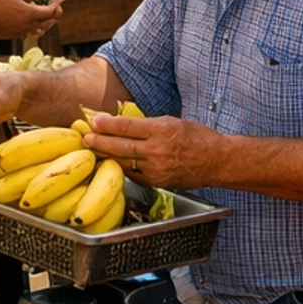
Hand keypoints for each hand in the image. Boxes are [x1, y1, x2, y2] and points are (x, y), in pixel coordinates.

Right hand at [0, 0, 63, 40]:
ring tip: (45, 15)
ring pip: (40, 30)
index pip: (50, 11)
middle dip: (54, 14)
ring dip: (45, 23)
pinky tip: (31, 21)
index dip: (57, 4)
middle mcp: (27, 25)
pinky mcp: (14, 35)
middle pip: (48, 23)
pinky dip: (35, 28)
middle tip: (55, 6)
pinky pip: (29, 33)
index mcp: (30, 13)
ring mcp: (21, 32)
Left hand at [82, 111, 219, 190]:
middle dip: (100, 142)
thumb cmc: (196, 137)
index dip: (108, 124)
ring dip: (107, 155)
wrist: (216, 161)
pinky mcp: (157, 182)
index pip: (128, 127)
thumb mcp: (172, 122)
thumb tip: (120, 124)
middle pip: (121, 146)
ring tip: (93, 149)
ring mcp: (157, 169)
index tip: (94, 121)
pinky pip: (133, 174)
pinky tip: (112, 161)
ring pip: (124, 162)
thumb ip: (147, 125)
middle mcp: (158, 150)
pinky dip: (122, 167)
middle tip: (86, 138)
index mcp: (163, 130)